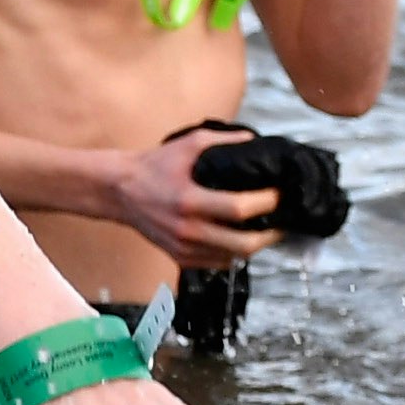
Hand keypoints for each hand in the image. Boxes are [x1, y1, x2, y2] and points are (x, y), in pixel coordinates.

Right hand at [102, 119, 285, 267]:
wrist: (119, 191)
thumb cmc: (154, 165)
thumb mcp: (188, 144)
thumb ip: (224, 140)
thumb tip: (255, 141)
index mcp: (188, 200)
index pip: (240, 208)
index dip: (267, 203)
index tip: (281, 194)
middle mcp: (186, 229)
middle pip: (243, 244)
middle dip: (271, 234)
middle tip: (284, 221)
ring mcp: (183, 247)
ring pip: (234, 258)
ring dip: (256, 245)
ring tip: (268, 230)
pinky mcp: (180, 257)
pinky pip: (218, 263)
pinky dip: (236, 253)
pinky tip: (243, 238)